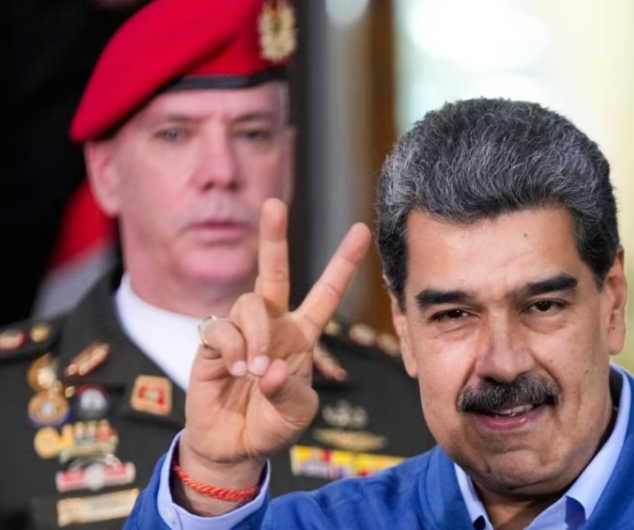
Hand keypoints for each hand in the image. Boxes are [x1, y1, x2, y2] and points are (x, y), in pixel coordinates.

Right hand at [178, 199, 369, 508]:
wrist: (235, 445)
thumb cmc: (272, 424)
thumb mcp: (296, 413)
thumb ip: (291, 392)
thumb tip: (269, 368)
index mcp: (302, 335)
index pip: (325, 293)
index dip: (343, 263)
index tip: (361, 231)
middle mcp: (272, 325)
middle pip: (272, 272)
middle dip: (274, 238)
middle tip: (273, 205)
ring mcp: (241, 332)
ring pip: (247, 304)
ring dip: (254, 336)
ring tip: (254, 371)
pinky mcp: (213, 344)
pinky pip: (219, 329)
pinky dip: (231, 349)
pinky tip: (235, 371)